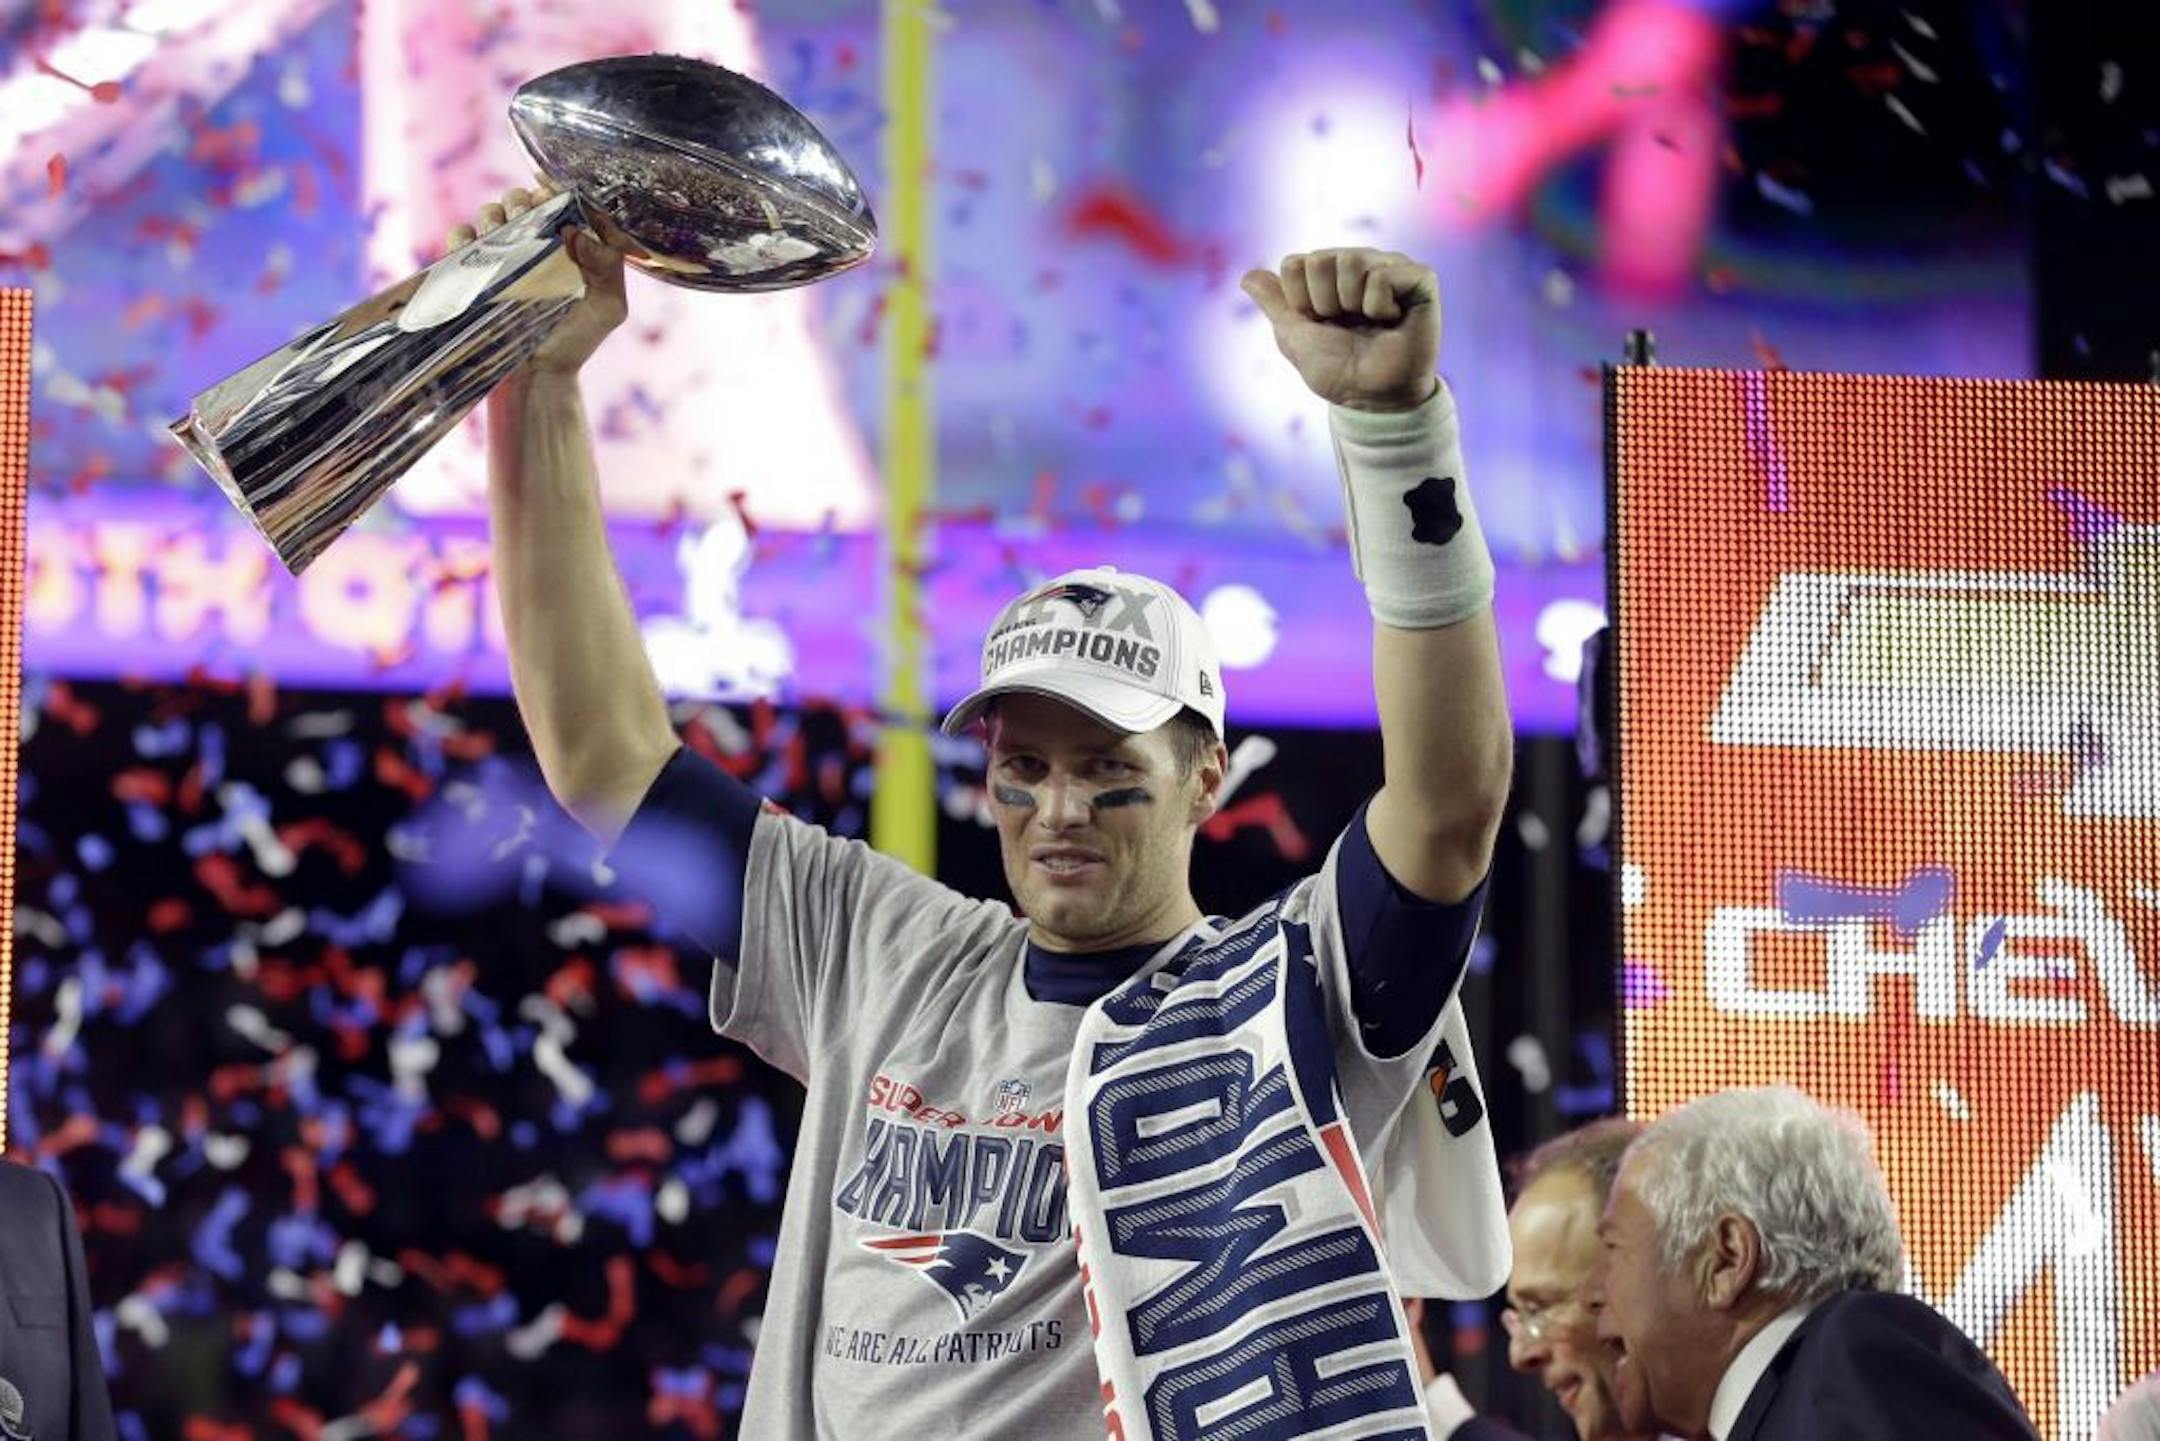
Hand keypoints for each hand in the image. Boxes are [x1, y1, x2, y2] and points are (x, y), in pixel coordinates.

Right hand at [445, 179, 628, 376]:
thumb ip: (608, 268)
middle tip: (528, 218)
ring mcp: (502, 253)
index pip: (560, 199)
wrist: (538, 374)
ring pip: (491, 212)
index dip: (554, 188)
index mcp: (569, 241)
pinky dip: (464, 236)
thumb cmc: (578, 339)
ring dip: (495, 215)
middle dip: (522, 201)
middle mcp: (534, 241)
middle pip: (521, 198)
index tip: (549, 190)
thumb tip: (577, 233)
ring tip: (504, 237)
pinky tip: (476, 249)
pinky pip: (461, 238)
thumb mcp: (608, 307)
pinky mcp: (473, 269)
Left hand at [1240, 248, 1439, 411]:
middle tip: (1345, 323)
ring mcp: (1390, 266)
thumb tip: (1247, 276)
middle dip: (1324, 302)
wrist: (1371, 398)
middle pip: (1320, 260)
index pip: (1294, 264)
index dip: (1299, 301)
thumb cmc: (1336, 369)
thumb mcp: (1294, 337)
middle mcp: (1359, 262)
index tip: (1319, 323)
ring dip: (1352, 304)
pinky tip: (1391, 319)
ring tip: (1369, 322)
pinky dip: (1379, 307)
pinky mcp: (1419, 277)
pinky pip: (1382, 276)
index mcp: (1329, 272)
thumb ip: (1275, 303)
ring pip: (1351, 261)